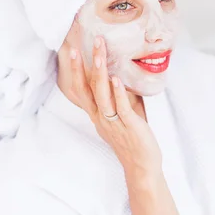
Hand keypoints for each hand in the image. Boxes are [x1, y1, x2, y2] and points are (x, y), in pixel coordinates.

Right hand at [66, 36, 162, 174]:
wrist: (141, 166)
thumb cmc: (132, 138)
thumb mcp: (120, 114)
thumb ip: (118, 96)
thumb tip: (121, 74)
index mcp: (97, 114)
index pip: (81, 89)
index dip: (76, 71)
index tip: (73, 51)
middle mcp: (101, 117)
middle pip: (86, 90)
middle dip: (82, 68)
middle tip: (78, 48)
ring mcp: (114, 122)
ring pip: (102, 96)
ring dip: (100, 75)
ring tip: (99, 57)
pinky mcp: (129, 126)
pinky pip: (121, 108)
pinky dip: (118, 93)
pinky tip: (117, 79)